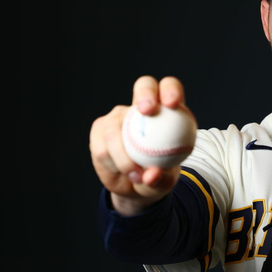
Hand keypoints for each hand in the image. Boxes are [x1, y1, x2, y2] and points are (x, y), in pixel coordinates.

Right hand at [89, 76, 190, 215]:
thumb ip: (162, 178)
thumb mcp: (166, 181)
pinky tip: (121, 174)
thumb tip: (152, 175)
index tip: (172, 104)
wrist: (135, 185)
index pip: (169, 88)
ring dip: (124, 156)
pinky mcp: (99, 130)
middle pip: (143, 86)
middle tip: (147, 111)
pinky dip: (113, 164)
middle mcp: (141, 107)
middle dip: (145, 94)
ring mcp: (119, 116)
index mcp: (166, 110)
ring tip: (136, 176)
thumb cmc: (158, 176)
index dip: (170, 90)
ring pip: (115, 127)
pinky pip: (102, 147)